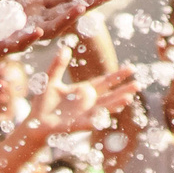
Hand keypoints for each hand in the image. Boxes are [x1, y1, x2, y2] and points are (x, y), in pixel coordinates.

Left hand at [0, 0, 112, 61]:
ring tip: (83, 7)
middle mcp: (28, 22)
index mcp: (29, 6)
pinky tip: (38, 29)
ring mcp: (15, 36)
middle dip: (86, 3)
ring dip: (64, 20)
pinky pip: (15, 44)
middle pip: (63, 13)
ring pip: (46, 30)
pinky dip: (27, 37)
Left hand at [11, 65, 137, 151]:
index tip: (131, 68)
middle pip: (110, 95)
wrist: (35, 121)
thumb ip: (58, 65)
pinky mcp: (78, 125)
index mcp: (84, 90)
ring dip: (116, 103)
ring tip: (129, 98)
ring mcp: (85, 114)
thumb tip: (64, 47)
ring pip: (104, 108)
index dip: (117, 76)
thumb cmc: (43, 101)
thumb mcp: (50, 79)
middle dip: (123, 90)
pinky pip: (91, 121)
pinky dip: (98, 119)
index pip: (104, 81)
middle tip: (138, 84)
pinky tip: (107, 116)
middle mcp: (88, 103)